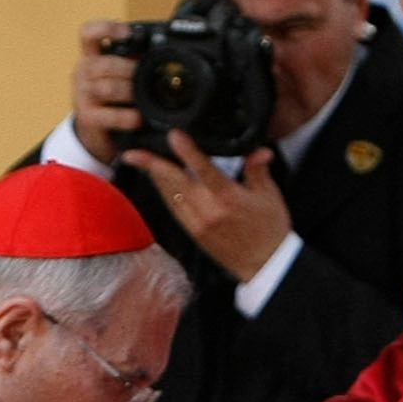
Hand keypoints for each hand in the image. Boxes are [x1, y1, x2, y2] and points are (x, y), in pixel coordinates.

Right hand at [69, 21, 140, 162]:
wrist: (95, 132)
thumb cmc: (111, 98)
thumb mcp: (117, 75)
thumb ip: (130, 60)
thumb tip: (158, 48)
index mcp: (90, 57)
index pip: (88, 33)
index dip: (106, 28)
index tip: (127, 33)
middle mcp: (82, 73)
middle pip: (104, 64)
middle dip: (129, 69)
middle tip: (145, 76)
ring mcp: (82, 96)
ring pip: (108, 88)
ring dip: (130, 91)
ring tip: (143, 96)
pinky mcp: (88, 118)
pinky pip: (110, 115)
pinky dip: (127, 116)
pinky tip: (137, 118)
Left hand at [123, 136, 292, 282]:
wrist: (263, 265)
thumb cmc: (270, 230)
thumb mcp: (269, 196)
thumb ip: (258, 169)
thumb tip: (259, 150)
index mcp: (229, 199)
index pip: (204, 170)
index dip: (187, 152)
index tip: (174, 136)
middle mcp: (209, 211)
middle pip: (174, 183)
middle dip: (152, 166)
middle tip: (132, 152)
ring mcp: (197, 224)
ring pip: (169, 195)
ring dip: (154, 176)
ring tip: (140, 159)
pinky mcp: (192, 232)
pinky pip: (173, 208)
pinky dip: (164, 191)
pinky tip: (159, 180)